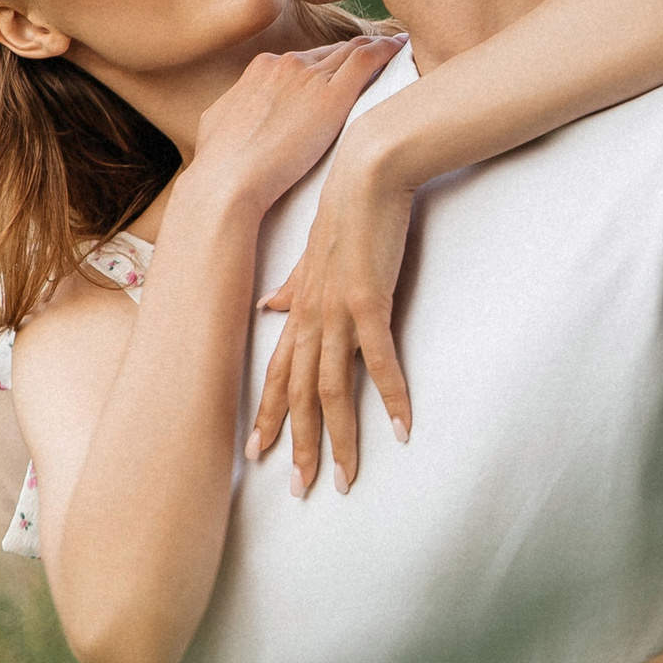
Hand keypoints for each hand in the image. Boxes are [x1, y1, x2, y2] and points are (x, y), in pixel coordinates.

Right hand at [190, 37, 404, 215]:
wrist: (227, 181)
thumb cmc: (219, 165)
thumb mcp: (216, 125)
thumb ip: (233, 109)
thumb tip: (231, 111)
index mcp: (262, 68)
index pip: (306, 58)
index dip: (329, 61)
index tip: (345, 65)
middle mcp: (286, 64)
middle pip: (332, 52)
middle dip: (356, 51)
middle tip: (383, 51)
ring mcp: (309, 76)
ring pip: (353, 50)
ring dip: (377, 46)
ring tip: (399, 44)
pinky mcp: (331, 96)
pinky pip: (367, 59)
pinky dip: (387, 49)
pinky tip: (402, 47)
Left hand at [247, 136, 417, 495]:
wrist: (367, 172)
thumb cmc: (345, 209)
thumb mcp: (311, 254)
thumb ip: (290, 286)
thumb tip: (269, 307)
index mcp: (298, 308)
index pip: (278, 375)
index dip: (268, 417)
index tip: (259, 455)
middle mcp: (310, 317)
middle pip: (301, 396)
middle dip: (300, 446)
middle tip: (302, 490)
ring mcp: (338, 312)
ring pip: (333, 390)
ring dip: (341, 438)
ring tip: (346, 478)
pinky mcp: (370, 302)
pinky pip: (380, 362)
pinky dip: (391, 397)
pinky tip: (403, 428)